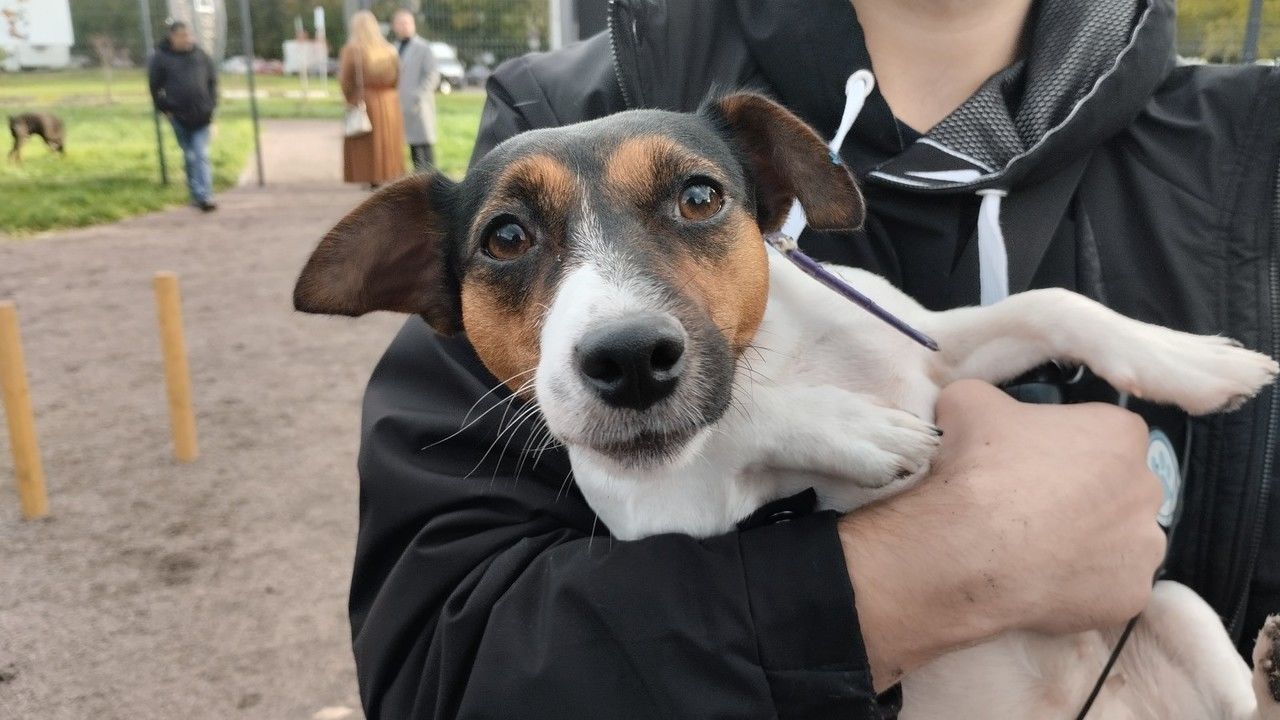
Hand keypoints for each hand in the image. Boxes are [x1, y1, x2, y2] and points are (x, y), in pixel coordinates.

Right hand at [838, 379, 1164, 689]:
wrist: (967, 549)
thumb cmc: (977, 470)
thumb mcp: (967, 403)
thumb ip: (990, 400)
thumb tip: (979, 411)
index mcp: (1119, 434)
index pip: (1104, 434)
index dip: (1066, 447)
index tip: (1033, 462)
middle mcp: (1146, 488)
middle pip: (1118, 489)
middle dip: (1085, 497)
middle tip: (1032, 507)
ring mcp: (1144, 547)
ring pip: (1120, 542)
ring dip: (1089, 543)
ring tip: (1037, 551)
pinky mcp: (1130, 596)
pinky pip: (1109, 588)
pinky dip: (1082, 587)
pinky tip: (1043, 581)